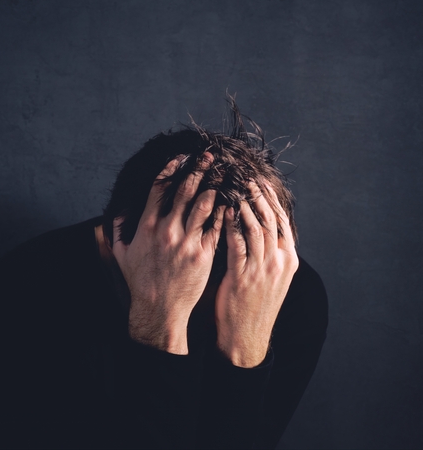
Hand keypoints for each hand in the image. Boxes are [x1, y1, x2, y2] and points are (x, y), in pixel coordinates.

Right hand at [113, 154, 224, 353]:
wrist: (158, 307)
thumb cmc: (139, 281)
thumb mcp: (122, 253)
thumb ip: (118, 229)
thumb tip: (119, 211)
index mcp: (147, 226)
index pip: (158, 189)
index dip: (170, 170)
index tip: (180, 158)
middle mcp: (166, 230)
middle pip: (183, 191)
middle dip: (197, 170)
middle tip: (209, 157)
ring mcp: (185, 241)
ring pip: (203, 205)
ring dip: (214, 186)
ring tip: (224, 174)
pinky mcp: (202, 253)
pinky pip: (215, 227)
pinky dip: (223, 212)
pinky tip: (231, 201)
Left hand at [215, 181, 298, 366]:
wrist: (247, 336)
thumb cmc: (253, 303)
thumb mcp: (269, 276)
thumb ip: (266, 251)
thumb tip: (259, 225)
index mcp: (287, 259)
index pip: (282, 221)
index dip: (270, 199)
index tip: (260, 181)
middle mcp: (279, 262)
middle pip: (270, 220)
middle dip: (258, 196)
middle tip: (246, 177)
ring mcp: (262, 269)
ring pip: (256, 228)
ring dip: (244, 205)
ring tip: (234, 186)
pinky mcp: (244, 276)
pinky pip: (238, 244)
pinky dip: (232, 225)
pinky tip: (224, 211)